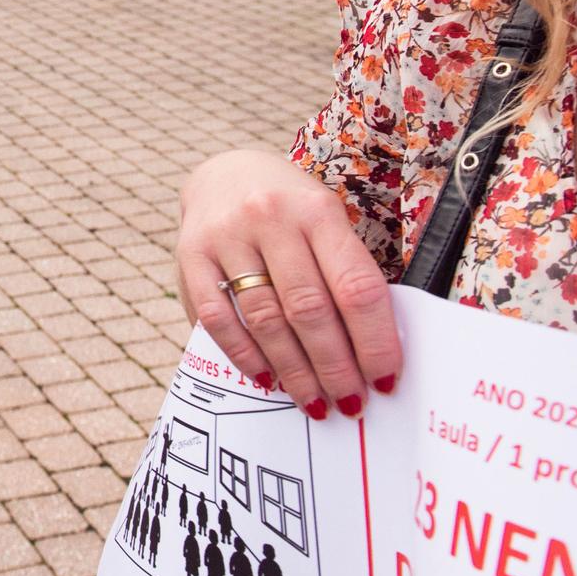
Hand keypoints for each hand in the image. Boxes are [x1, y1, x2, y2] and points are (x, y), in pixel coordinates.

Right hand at [177, 149, 400, 418]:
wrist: (226, 174)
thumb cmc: (291, 212)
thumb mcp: (326, 223)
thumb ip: (344, 274)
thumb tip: (368, 352)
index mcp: (317, 210)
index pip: (355, 286)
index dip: (374, 340)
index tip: (386, 379)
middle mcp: (270, 218)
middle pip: (309, 308)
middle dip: (334, 365)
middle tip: (349, 400)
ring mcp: (226, 236)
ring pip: (264, 318)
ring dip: (293, 369)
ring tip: (314, 400)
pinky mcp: (190, 255)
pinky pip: (217, 318)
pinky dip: (244, 355)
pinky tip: (265, 378)